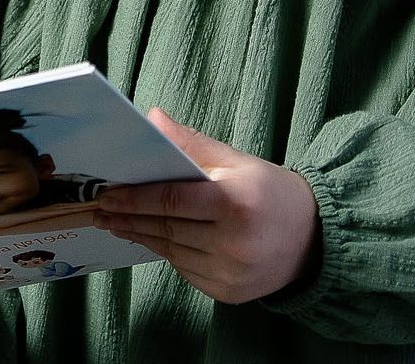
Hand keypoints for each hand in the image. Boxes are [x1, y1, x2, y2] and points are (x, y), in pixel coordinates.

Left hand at [95, 109, 318, 304]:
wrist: (313, 239)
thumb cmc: (270, 193)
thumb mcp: (237, 161)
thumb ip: (192, 144)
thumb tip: (152, 119)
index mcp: (237, 204)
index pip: (173, 200)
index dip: (135, 198)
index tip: (108, 195)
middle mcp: (235, 244)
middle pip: (168, 228)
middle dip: (130, 218)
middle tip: (101, 210)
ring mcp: (231, 274)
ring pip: (172, 252)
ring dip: (141, 236)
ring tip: (116, 224)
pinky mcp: (228, 293)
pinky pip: (186, 270)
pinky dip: (166, 252)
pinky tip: (151, 238)